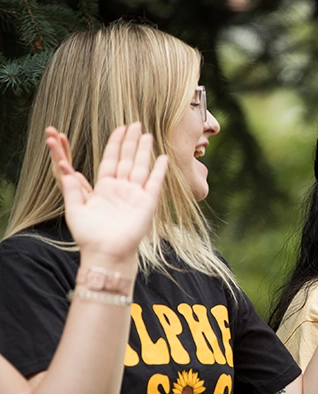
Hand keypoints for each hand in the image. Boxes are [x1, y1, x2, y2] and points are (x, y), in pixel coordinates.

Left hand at [48, 124, 166, 260]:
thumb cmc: (89, 235)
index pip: (110, 159)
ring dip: (144, 151)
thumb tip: (61, 166)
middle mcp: (121, 189)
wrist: (106, 252)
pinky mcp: (147, 203)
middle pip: (126, 159)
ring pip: (140, 167)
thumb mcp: (74, 208)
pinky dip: (159, 170)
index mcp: (104, 188)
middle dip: (130, 141)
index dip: (114, 143)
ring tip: (147, 134)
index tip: (119, 128)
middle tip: (135, 124)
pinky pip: (155, 183)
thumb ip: (70, 187)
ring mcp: (136, 195)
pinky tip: (163, 158)